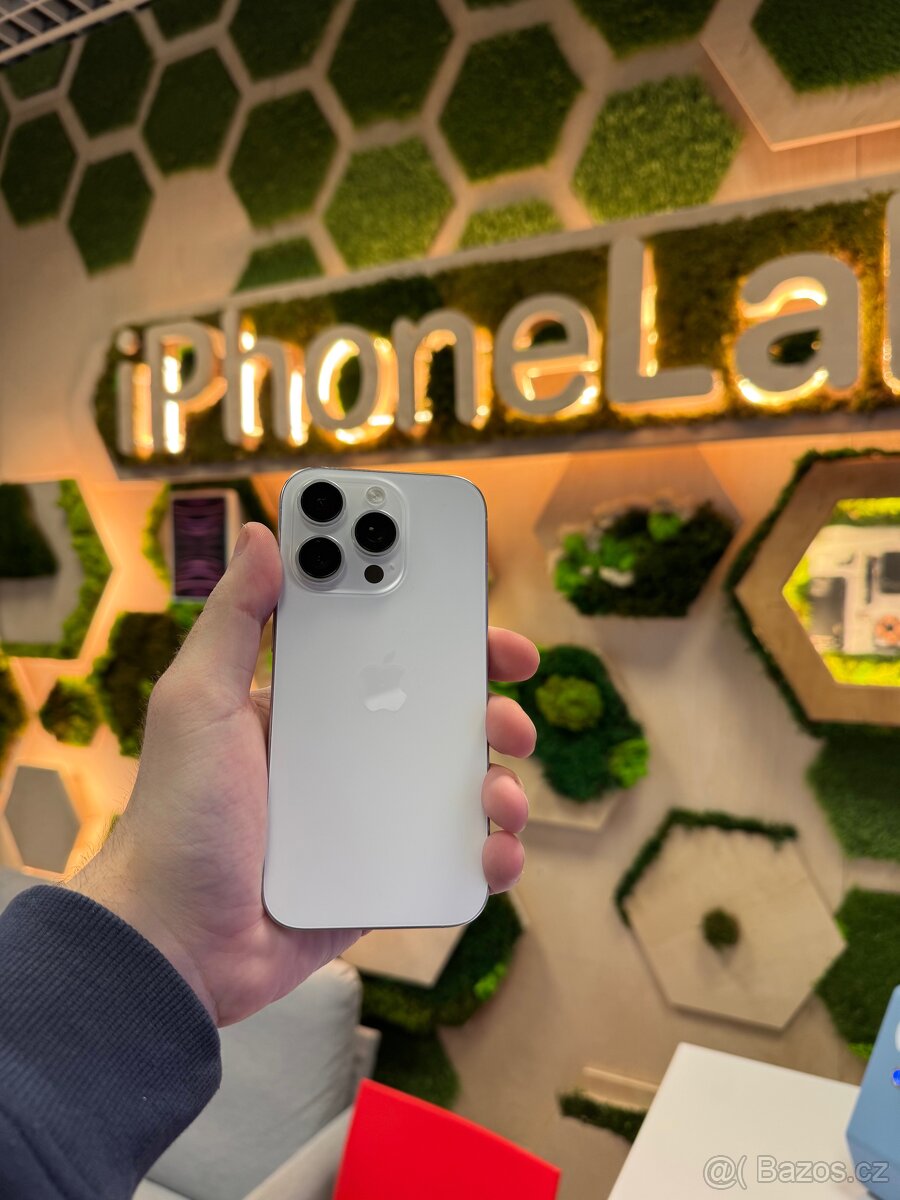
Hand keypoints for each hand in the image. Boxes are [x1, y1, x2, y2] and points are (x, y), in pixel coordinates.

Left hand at [66, 522, 537, 1026]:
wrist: (174, 943)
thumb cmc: (178, 817)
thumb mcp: (197, 704)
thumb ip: (234, 621)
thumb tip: (262, 535)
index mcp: (311, 707)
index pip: (388, 653)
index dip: (442, 633)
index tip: (483, 623)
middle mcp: (348, 756)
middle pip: (443, 718)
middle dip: (491, 707)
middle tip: (510, 713)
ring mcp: (371, 818)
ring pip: (461, 787)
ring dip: (502, 782)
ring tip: (499, 796)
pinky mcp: (385, 875)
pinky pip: (454, 857)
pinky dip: (489, 854)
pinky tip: (493, 853)